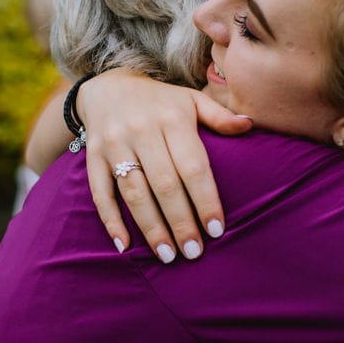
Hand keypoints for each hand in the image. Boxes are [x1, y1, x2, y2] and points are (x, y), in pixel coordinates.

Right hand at [78, 68, 252, 260]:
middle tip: (194, 252)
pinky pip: (100, 192)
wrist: (107, 86)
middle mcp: (142, 131)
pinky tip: (125, 245)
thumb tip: (249, 126)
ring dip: (151, 227)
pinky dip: (111, 220)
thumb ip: (219, 116)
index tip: (216, 230)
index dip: (205, 200)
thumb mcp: (190, 100)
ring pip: (134, 192)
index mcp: (172, 119)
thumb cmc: (160, 101)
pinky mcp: (94, 157)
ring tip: (167, 255)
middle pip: (164, 184)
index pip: (193, 166)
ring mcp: (114, 145)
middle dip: (181, 222)